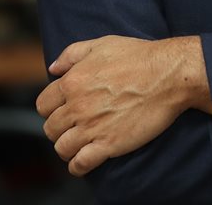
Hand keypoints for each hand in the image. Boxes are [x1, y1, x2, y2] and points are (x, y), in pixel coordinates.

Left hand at [35, 35, 211, 176]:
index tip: (62, 110)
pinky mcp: (109, 144)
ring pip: (62, 148)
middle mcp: (77, 106)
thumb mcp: (100, 44)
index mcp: (72, 82)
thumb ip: (71, 55)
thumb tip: (53, 68)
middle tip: (72, 127)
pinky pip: (81, 164)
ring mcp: (92, 127)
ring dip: (67, 147)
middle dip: (58, 128)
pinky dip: (78, 166)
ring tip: (78, 144)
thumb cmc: (137, 57)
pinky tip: (83, 162)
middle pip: (50, 128)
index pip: (43, 105)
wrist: (167, 76)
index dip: (51, 108)